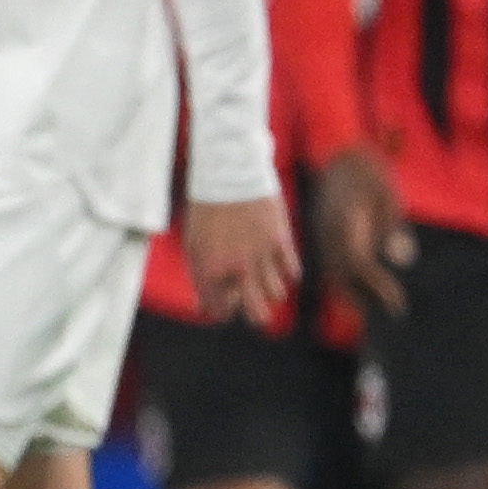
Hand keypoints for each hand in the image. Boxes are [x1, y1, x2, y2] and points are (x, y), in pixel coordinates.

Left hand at [184, 193, 300, 323]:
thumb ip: (200, 280)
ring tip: (262, 274)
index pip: (221, 312)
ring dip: (269, 289)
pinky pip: (293, 272)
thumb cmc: (207, 210)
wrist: (228, 173)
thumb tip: (204, 309)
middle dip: (255, 314)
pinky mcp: (281, 240)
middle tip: (250, 302)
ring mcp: (262, 255)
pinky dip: (287, 272)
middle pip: (258, 315)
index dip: (223, 308)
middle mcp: (238, 268)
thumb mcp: (194, 247)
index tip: (225, 295)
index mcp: (210, 271)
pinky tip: (276, 261)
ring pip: (277, 294)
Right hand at [312, 149, 414, 316]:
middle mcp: (329, 234)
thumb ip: (394, 227)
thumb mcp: (389, 196)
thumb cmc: (371, 174)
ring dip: (353, 295)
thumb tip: (402, 259)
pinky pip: (331, 264)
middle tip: (391, 314)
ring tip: (377, 311)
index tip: (397, 302)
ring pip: (334, 274)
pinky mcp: (323, 234)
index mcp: (346, 224)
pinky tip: (361, 292)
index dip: (378, 287)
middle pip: (342, 278)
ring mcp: (323, 235)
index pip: (360, 266)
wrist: (342, 154)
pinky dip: (345, 281)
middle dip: (365, 300)